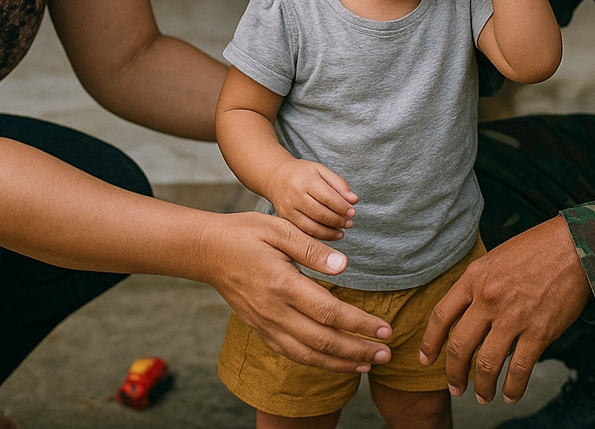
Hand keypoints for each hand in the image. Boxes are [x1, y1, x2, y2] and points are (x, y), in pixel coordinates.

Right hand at [204, 210, 392, 371]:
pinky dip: (316, 362)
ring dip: (340, 363)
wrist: (207, 251)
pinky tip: (334, 362)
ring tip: (367, 365)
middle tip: (387, 354)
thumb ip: (312, 248)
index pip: (329, 312)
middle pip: (322, 341)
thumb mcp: (279, 228)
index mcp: (282, 284)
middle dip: (357, 350)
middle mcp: (274, 311)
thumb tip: (344, 266)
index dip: (360, 324)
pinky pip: (291, 353)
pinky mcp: (260, 329)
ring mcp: (265, 324)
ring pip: (307, 354)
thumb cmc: (246, 233)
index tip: (385, 329)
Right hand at [268, 158, 356, 239]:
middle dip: (337, 221)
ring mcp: (288, 209)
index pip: (327, 197)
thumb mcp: (321, 170)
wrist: (275, 176)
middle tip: (349, 223)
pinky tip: (328, 235)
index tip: (352, 212)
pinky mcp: (284, 220)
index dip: (342, 207)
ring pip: (311, 227)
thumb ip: (338, 183)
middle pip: (320, 213)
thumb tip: (354, 200)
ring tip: (341, 232)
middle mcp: (295, 196)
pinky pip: (303, 232)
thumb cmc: (302, 172)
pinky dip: (318, 236)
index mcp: (306, 180)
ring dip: (329, 232)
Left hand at [420, 215, 590, 403]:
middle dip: (454, 374)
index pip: (442, 316)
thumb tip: (467, 315)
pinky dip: (513, 388)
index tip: (426, 359)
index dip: (430, 343)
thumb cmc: (536, 248)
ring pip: (486, 364)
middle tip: (456, 388)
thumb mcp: (496, 258)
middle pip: (459, 347)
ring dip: (483, 387)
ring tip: (483, 396)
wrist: (574, 246)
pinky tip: (510, 394)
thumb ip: (479, 284)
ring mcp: (513, 316)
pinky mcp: (539, 331)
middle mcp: (489, 298)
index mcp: (475, 277)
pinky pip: (520, 369)